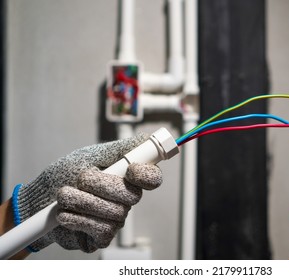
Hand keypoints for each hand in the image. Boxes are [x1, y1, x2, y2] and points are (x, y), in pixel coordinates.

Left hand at [12, 133, 162, 252]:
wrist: (37, 201)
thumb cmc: (64, 175)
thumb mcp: (88, 156)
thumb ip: (117, 149)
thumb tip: (145, 138)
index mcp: (125, 177)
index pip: (152, 178)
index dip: (147, 175)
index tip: (130, 169)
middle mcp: (125, 198)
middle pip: (133, 196)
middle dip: (102, 186)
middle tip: (81, 180)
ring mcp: (115, 218)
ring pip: (115, 213)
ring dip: (83, 201)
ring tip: (64, 196)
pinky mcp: (103, 236)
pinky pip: (102, 229)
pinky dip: (79, 219)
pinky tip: (65, 214)